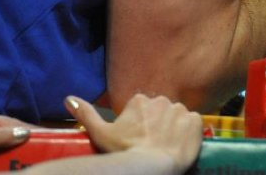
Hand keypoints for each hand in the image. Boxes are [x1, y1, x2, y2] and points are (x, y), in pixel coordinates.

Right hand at [65, 94, 201, 171]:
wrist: (153, 166)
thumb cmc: (125, 152)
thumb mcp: (101, 134)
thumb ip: (86, 114)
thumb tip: (69, 98)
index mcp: (140, 100)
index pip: (143, 109)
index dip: (140, 126)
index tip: (137, 139)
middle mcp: (162, 100)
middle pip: (161, 112)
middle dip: (158, 125)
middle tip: (152, 144)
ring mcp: (181, 109)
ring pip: (177, 117)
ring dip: (174, 128)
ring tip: (166, 146)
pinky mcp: (196, 121)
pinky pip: (194, 123)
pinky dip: (190, 132)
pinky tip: (181, 145)